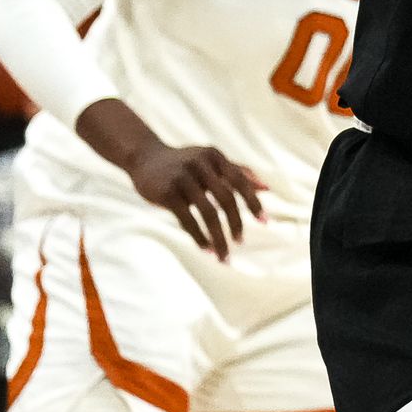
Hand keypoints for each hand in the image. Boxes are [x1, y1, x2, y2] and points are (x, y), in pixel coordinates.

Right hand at [125, 141, 265, 260]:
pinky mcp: (167, 193)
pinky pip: (187, 220)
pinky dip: (199, 237)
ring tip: (224, 254)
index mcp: (215, 157)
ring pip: (208, 212)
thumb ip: (238, 171)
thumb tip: (267, 188)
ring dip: (218, 236)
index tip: (265, 222)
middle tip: (240, 242)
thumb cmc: (184, 162)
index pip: (240, 181)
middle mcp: (201, 164)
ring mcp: (183, 178)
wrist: (144, 158)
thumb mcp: (211, 161)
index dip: (253, 202)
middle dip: (236, 223)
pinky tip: (206, 249)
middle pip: (226, 198)